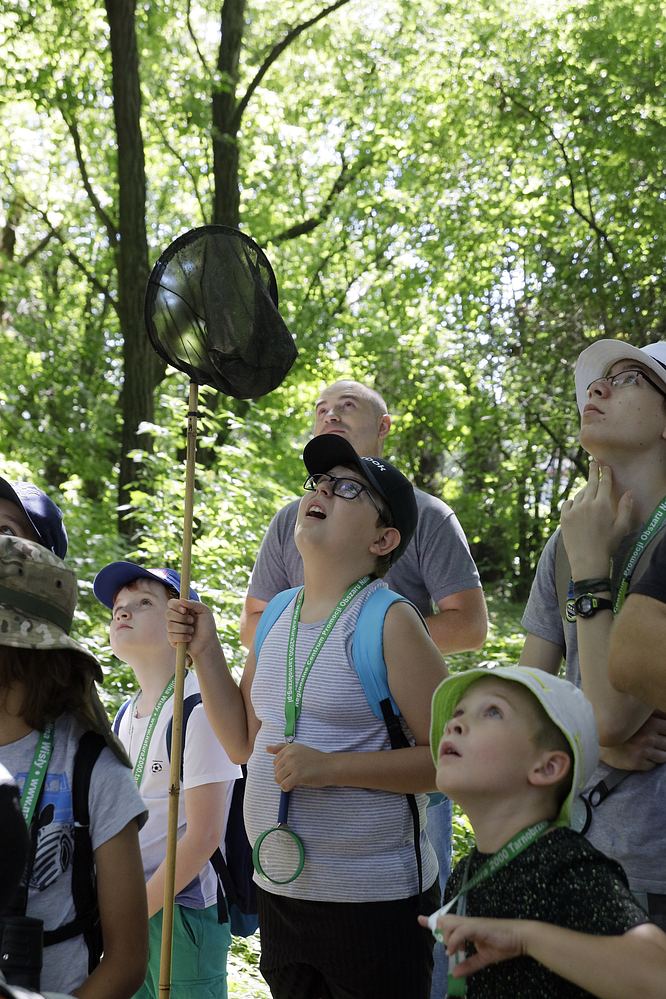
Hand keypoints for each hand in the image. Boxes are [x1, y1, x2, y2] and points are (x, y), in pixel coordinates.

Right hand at [165, 597, 219, 661]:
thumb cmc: (207, 626)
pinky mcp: (172, 639)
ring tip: (192, 631)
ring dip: (184, 628)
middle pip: (168, 613)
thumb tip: (181, 600)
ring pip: (170, 625)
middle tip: (192, 621)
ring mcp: (173, 629)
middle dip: (181, 618)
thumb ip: (194, 604)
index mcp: (182, 609)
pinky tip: (189, 638)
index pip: (171, 603)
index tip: (185, 610)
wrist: (208, 643)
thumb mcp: (205, 611)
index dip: (176, 606)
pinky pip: (171, 636)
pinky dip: (182, 637)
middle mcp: (175, 618)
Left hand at [266, 742, 330, 790]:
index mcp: (290, 747)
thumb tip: (266, 748)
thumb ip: (282, 748)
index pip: (275, 762)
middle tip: (296, 775)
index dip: (284, 768)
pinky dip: (287, 788)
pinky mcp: (298, 776)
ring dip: (285, 782)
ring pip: (278, 779)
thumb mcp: (298, 750)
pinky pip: (284, 786)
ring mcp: (294, 765)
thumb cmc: (315, 760)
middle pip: (276, 771)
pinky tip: (295, 785)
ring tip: (295, 780)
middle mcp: (290, 754)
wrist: (329, 767)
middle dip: (284, 776)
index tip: (294, 768)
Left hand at [417, 913, 528, 976]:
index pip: (447, 921)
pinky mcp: (478, 927)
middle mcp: (467, 922)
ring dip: (447, 937)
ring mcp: (472, 923)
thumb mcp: (483, 958)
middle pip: (445, 920)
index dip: (432, 921)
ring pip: (449, 923)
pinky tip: (456, 950)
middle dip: (439, 930)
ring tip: (454, 950)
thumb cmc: (503, 944)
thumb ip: (469, 964)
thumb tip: (454, 973)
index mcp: (468, 927)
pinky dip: (455, 941)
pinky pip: (461, 931)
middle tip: (447, 945)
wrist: (520, 938)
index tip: (420, 919)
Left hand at [560, 461, 632, 577]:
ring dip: (584, 490)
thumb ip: (625, 508)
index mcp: (602, 505)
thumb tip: (629, 492)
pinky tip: (576, 504)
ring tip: (588, 489)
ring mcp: (573, 510)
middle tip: (593, 463)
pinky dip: (572, 502)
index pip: (604, 483)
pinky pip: (568, 503)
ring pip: (579, 494)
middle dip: (593, 471)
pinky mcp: (564, 517)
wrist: (587, 560)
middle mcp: (587, 504)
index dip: (605, 473)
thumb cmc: (607, 545)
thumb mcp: (621, 527)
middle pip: (590, 483)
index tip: (604, 466)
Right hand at [600, 712, 665, 770]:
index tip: (660, 734)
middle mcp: (647, 737)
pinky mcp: (636, 763)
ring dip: (658, 755)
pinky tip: (640, 756)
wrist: (594, 738)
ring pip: (663, 757)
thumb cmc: (614, 724)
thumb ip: (652, 713)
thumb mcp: (633, 714)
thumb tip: (665, 716)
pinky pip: (651, 766)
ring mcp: (642, 751)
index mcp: (648, 723)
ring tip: (648, 750)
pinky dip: (648, 763)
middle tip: (652, 742)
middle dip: (663, 745)